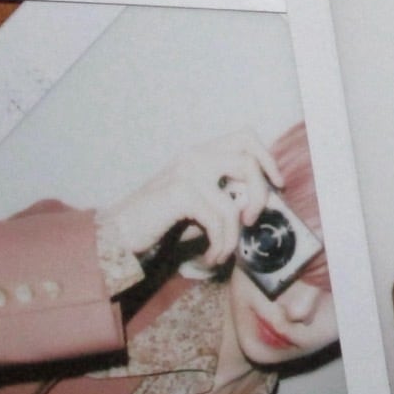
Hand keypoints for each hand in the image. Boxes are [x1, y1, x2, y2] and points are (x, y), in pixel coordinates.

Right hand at [104, 130, 285, 267]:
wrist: (116, 236)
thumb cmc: (160, 223)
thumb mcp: (200, 206)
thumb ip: (227, 197)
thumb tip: (259, 203)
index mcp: (200, 154)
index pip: (245, 137)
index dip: (267, 158)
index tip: (277, 185)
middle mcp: (194, 156)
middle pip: (248, 161)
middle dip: (259, 195)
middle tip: (251, 220)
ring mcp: (186, 171)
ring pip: (235, 197)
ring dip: (234, 234)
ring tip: (222, 251)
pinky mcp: (179, 192)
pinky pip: (219, 219)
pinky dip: (220, 243)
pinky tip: (210, 255)